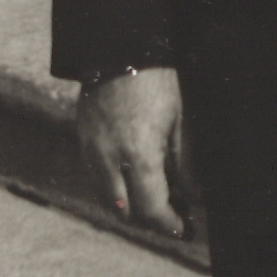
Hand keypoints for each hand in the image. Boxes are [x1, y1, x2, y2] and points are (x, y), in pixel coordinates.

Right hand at [76, 66, 198, 237]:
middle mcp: (108, 160)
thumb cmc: (157, 80)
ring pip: (107, 198)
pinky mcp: (82, 141)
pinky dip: (115, 186)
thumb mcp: (180, 118)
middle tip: (173, 217)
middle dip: (149, 220)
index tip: (182, 229)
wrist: (118, 47)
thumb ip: (185, 161)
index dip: (167, 224)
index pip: (150, 208)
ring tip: (155, 198)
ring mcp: (91, 151)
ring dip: (130, 206)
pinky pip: (97, 178)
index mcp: (138, 155)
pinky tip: (134, 177)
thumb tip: (194, 193)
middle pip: (125, 211)